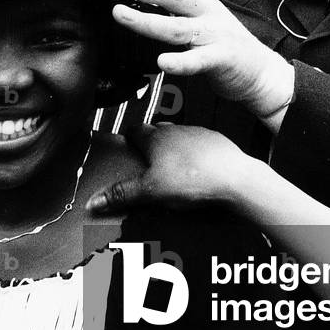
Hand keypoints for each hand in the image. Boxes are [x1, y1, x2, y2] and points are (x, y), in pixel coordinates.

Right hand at [85, 123, 255, 214]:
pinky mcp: (216, 143)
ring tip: (171, 173)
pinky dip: (194, 157)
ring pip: (178, 138)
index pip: (133, 130)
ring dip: (172, 151)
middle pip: (155, 133)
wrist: (235, 178)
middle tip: (146, 166)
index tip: (125, 148)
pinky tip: (196, 175)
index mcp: (155, 137)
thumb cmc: (194, 179)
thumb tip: (95, 200)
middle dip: (149, 146)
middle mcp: (175, 130)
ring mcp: (197, 134)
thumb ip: (122, 194)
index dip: (127, 140)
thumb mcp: (150, 191)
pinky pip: (199, 147)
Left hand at [103, 0, 294, 119]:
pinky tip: (163, 62)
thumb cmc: (220, 41)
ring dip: (147, 20)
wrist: (260, 71)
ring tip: (120, 14)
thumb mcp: (197, 13)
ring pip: (178, 26)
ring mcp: (214, 34)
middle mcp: (205, 10)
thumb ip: (170, 1)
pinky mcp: (222, 58)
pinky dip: (181, 62)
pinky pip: (199, 61)